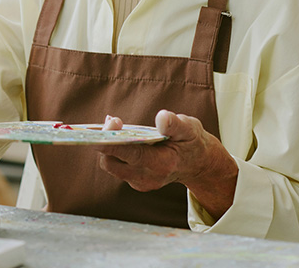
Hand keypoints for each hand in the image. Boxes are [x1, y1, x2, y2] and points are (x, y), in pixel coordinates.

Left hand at [97, 110, 237, 219]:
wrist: (198, 164)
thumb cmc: (191, 142)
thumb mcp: (190, 129)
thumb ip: (175, 124)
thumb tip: (162, 117)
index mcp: (163, 164)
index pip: (132, 155)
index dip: (112, 144)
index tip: (100, 130)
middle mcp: (148, 177)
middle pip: (112, 163)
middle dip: (105, 141)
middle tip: (113, 120)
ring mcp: (140, 181)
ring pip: (110, 164)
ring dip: (107, 144)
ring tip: (115, 123)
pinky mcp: (135, 180)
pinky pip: (115, 165)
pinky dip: (112, 149)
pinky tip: (119, 133)